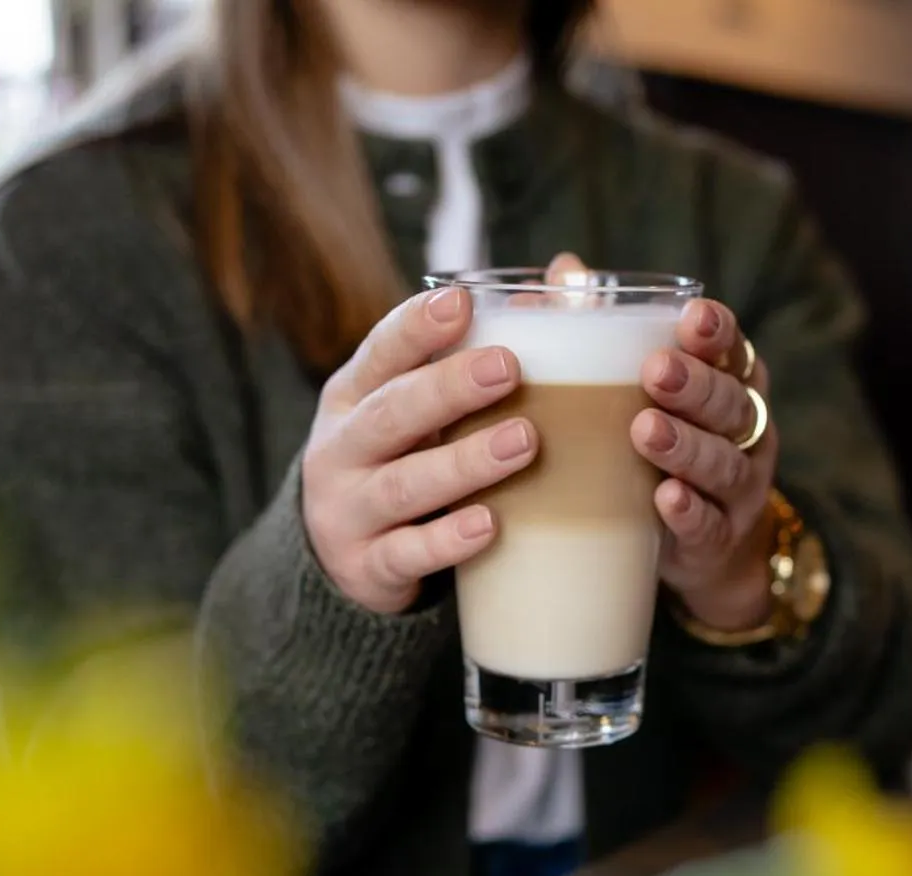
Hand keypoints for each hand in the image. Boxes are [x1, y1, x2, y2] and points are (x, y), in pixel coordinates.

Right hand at [301, 287, 537, 614]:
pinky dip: (448, 541)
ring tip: (525, 441)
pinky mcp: (367, 567)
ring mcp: (348, 510)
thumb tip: (569, 272)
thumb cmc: (405, 457)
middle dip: (449, 388)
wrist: (346, 556)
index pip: (380, 352)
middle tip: (510, 367)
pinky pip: (408, 553)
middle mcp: (342, 448)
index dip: (416, 327)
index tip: (461, 302)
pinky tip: (490, 525)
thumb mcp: (424, 406)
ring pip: (403, 484)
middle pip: (392, 412)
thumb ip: (486, 345)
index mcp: (355, 395)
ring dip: (464, 462)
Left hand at [634, 294, 778, 632]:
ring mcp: (739, 489)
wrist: (699, 547)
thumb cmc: (656, 448)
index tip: (691, 316)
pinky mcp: (720, 540)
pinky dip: (690, 512)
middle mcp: (744, 432)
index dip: (717, 333)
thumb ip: (604, 331)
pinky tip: (666, 498)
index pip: (733, 349)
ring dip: (686, 446)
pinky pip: (711, 525)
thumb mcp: (636, 391)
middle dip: (694, 386)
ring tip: (645, 431)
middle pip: (730, 403)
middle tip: (654, 370)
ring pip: (724, 463)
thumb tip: (564, 269)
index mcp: (728, 384)